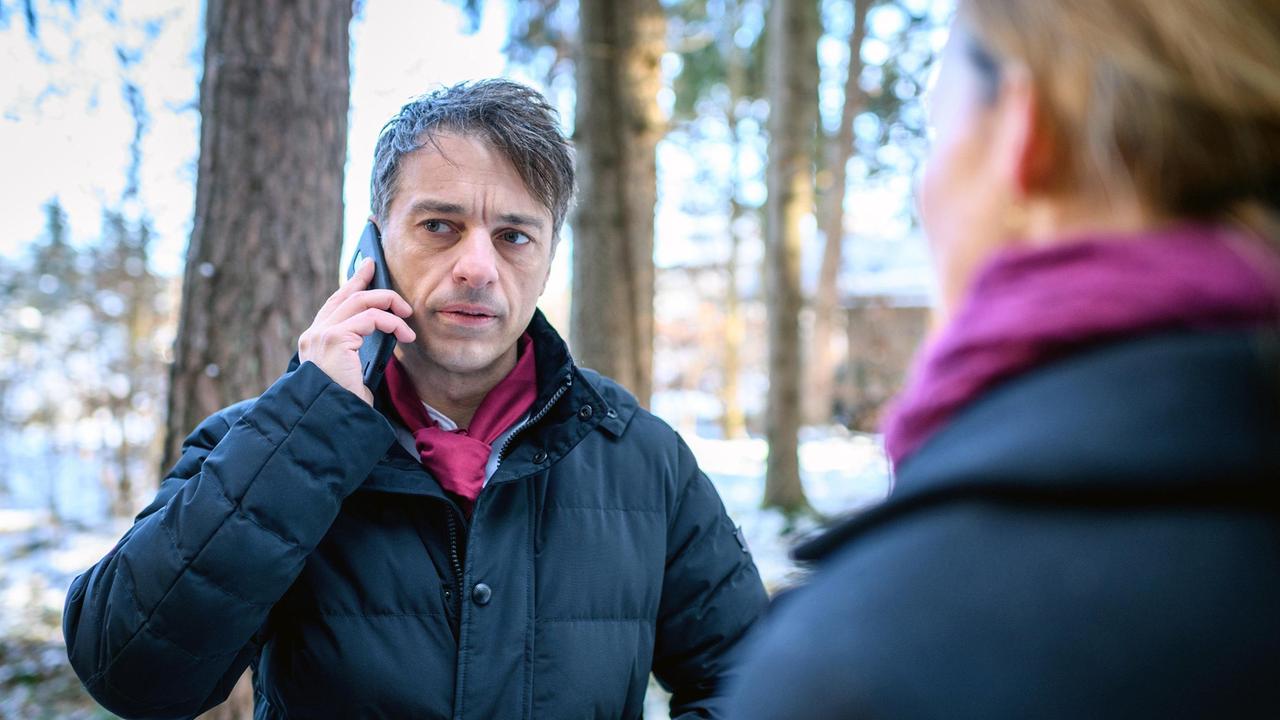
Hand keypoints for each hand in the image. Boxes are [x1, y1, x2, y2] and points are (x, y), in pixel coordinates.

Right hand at [298, 258, 415, 405]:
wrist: (331, 421)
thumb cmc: (345, 404)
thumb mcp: (354, 372)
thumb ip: (359, 350)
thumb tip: (383, 335)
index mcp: (316, 340)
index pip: (335, 303)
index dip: (352, 283)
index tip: (366, 267)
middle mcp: (315, 334)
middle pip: (346, 294)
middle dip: (368, 280)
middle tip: (389, 278)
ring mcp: (322, 334)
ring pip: (361, 301)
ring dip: (389, 305)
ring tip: (407, 319)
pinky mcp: (335, 338)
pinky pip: (371, 318)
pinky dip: (392, 322)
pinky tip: (404, 335)